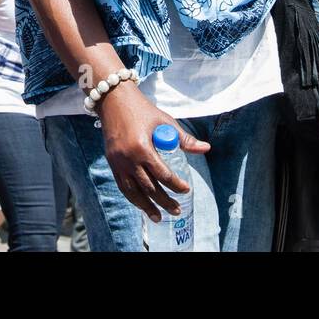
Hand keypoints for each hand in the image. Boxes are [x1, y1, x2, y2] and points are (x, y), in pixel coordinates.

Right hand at [96, 81, 209, 222]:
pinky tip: (141, 204)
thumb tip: (206, 149)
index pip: (162, 174)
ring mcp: (117, 162)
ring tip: (158, 218)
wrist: (113, 100)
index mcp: (142, 147)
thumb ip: (184, 139)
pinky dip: (133, 197)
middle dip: (163, 201)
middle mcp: (128, 158)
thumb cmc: (142, 110)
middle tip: (176, 210)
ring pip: (133, 191)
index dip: (175, 185)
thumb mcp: (164, 121)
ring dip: (145, 206)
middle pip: (148, 187)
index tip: (186, 190)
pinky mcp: (111, 162)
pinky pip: (122, 185)